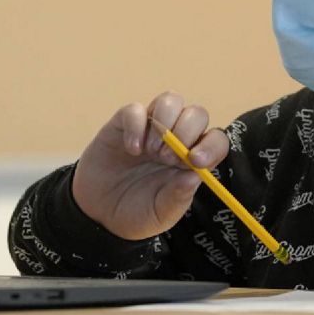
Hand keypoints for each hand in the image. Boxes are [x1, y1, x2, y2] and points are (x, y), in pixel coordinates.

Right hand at [71, 92, 228, 240]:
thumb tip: (195, 176)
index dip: (211, 145)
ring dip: (165, 122)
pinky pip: (134, 109)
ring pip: (170, 100)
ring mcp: (150, 129)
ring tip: (151, 150)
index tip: (196, 161)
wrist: (97, 213)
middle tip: (166, 158)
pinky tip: (131, 149)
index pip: (215, 141)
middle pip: (197, 114)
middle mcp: (176, 140)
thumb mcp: (160, 214)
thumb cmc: (136, 212)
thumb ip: (178, 198)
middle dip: (186, 131)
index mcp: (191, 161)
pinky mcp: (124, 124)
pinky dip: (135, 125)